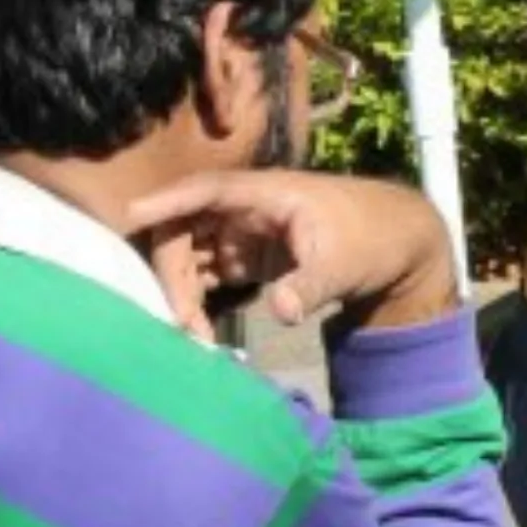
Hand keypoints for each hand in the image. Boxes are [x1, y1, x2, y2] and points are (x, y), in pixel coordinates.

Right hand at [125, 169, 461, 336]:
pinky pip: (205, 273)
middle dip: (171, 272)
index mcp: (267, 194)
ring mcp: (243, 232)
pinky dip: (195, 299)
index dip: (166, 201)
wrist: (397, 243)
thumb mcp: (345, 265)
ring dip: (180, 290)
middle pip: (185, 228)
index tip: (129, 216)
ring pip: (189, 252)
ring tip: (190, 335)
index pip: (206, 190)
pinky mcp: (245, 256)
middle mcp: (246, 208)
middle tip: (181, 323)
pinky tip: (198, 331)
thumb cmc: (372, 240)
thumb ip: (310, 286)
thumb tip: (282, 310)